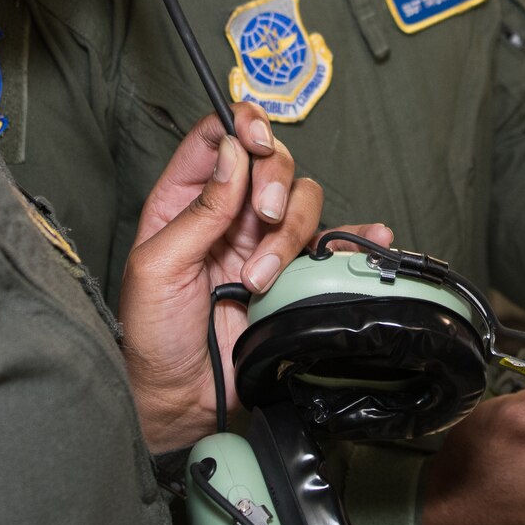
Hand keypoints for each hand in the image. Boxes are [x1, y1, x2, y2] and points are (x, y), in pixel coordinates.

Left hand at [120, 103, 350, 451]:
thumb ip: (199, 208)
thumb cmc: (153, 335)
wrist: (180, 400)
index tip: (256, 139)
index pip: (218, 135)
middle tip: (262, 219)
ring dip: (289, 233)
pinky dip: (354, 235)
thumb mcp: (158, 265)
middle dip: (273, 183)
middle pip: (270, 160)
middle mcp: (228, 211)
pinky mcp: (293, 274)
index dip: (242, 125)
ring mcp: (263, 241)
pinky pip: (331, 243)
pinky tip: (371, 236)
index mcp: (185, 198)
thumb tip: (232, 150)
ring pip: (302, 200)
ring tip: (260, 279)